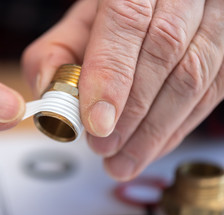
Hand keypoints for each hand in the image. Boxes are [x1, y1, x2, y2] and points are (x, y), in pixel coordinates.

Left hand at [22, 0, 223, 180]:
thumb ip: (56, 53)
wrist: (155, 8)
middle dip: (131, 110)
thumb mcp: (79, 26)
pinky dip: (176, 128)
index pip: (128, 21)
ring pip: (195, 76)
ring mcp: (213, 19)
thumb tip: (49, 93)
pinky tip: (150, 146)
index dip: (112, 76)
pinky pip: (211, 91)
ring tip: (122, 158)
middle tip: (104, 145)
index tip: (96, 121)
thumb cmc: (116, 18)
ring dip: (155, 129)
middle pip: (164, 51)